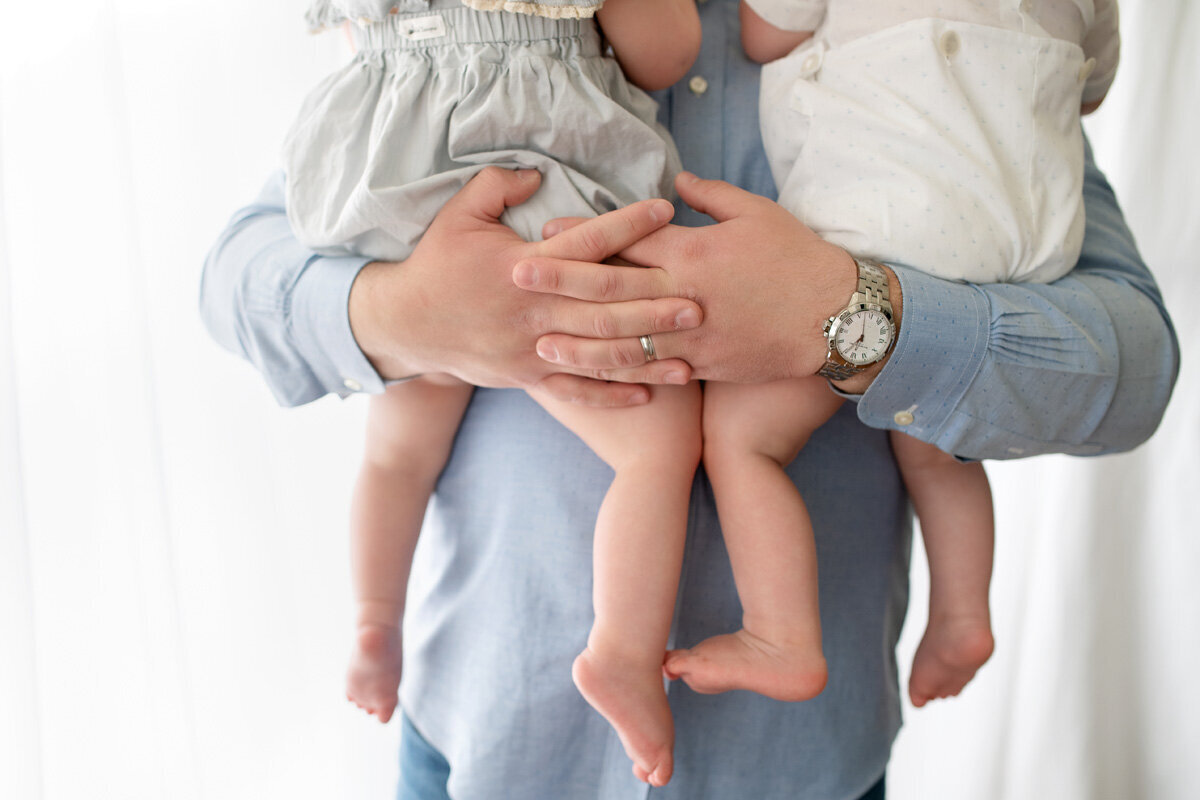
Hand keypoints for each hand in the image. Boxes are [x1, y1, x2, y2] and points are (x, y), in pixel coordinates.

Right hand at [348, 167, 701, 406]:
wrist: (406, 326)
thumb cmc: (437, 264)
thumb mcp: (459, 214)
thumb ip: (496, 186)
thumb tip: (535, 172)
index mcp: (521, 266)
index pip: (584, 244)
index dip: (626, 226)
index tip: (665, 210)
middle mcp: (534, 311)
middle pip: (604, 308)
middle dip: (654, 304)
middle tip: (701, 299)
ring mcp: (533, 349)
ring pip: (599, 354)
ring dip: (647, 353)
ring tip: (691, 352)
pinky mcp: (529, 377)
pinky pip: (578, 390)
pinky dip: (614, 393)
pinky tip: (650, 392)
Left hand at [517, 172, 897, 384]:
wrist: (836, 318)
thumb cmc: (798, 260)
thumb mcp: (758, 214)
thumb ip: (711, 196)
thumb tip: (675, 181)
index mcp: (694, 252)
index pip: (627, 239)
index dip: (584, 235)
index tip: (547, 232)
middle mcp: (684, 295)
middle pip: (611, 287)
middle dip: (561, 281)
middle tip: (517, 277)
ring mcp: (692, 336)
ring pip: (624, 340)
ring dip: (579, 340)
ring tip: (541, 341)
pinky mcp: (704, 365)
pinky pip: (654, 372)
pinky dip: (621, 375)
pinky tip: (594, 379)